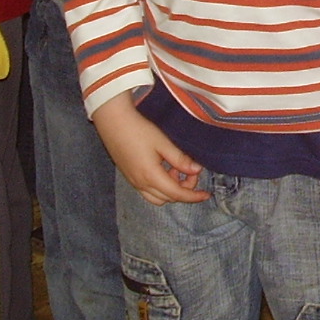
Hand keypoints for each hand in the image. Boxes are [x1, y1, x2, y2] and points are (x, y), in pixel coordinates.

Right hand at [92, 92, 206, 204]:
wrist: (113, 122)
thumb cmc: (138, 130)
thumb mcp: (163, 143)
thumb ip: (180, 159)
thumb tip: (196, 170)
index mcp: (151, 176)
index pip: (177, 194)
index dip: (193, 196)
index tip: (206, 194)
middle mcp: (140, 183)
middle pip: (168, 198)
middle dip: (183, 190)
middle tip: (191, 171)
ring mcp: (133, 181)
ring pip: (157, 197)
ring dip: (171, 189)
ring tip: (176, 168)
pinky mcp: (129, 176)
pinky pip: (147, 191)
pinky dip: (160, 186)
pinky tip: (163, 168)